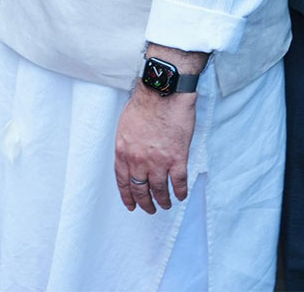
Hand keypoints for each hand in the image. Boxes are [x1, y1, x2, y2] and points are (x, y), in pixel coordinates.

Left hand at [113, 78, 196, 213]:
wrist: (163, 94)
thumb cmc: (144, 104)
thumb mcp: (125, 125)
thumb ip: (127, 145)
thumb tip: (131, 157)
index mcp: (123, 151)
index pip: (123, 181)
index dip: (127, 196)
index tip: (131, 205)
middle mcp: (138, 160)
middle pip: (140, 190)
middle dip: (145, 203)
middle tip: (150, 209)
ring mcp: (158, 161)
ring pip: (160, 190)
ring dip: (163, 201)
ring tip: (166, 205)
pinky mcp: (177, 159)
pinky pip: (179, 183)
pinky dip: (180, 192)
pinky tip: (181, 196)